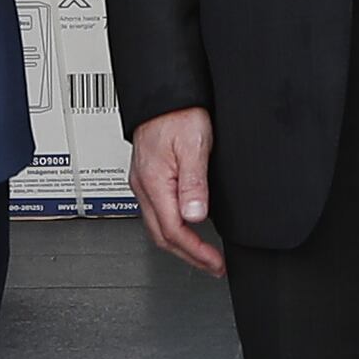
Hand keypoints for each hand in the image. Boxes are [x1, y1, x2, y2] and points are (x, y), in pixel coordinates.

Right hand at [131, 107, 223, 277]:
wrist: (164, 92)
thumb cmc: (178, 113)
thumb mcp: (194, 146)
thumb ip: (194, 184)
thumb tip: (195, 217)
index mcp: (154, 182)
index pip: (173, 231)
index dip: (196, 252)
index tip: (214, 262)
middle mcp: (144, 186)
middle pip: (162, 236)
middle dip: (188, 256)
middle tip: (211, 267)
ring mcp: (144, 182)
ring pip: (158, 226)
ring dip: (180, 244)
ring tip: (202, 254)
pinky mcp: (148, 176)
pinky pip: (158, 211)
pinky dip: (174, 227)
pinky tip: (187, 226)